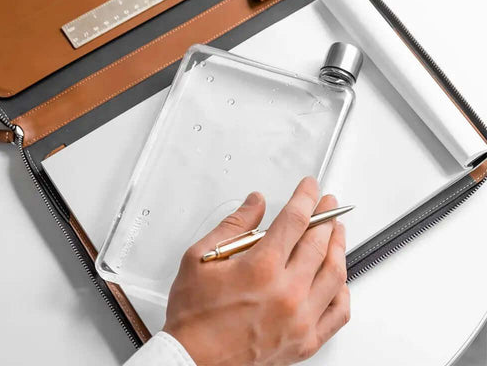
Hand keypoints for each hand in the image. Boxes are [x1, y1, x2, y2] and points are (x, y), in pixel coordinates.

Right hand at [164, 177, 349, 365]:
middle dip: (326, 217)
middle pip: (319, 242)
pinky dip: (343, 291)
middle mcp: (286, 292)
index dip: (306, 197)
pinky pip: (338, 313)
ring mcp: (300, 319)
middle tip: (328, 205)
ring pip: (334, 274)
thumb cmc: (195, 315)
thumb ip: (233, 225)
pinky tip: (339, 279)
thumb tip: (255, 203)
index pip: (296, 219)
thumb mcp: (200, 258)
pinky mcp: (305, 341)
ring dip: (338, 246)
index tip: (310, 187)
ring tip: (337, 233)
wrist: (193, 361)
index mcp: (261, 268)